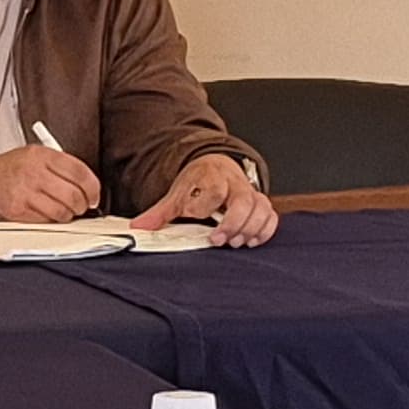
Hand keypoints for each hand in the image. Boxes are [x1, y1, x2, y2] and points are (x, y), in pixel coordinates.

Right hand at [0, 146, 100, 223]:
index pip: (79, 171)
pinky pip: (46, 221)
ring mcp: (24, 192)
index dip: (93, 188)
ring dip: (67, 216)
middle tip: (81, 207)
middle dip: (82, 206)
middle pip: (73, 194)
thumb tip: (89, 187)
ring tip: (63, 211)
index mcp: (41, 155)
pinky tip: (46, 213)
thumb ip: (61, 167)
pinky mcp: (17, 210)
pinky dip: (51, 221)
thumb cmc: (12, 170)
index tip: (94, 196)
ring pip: (62, 212)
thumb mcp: (35, 157)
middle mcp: (33, 172)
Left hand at [133, 153, 279, 246]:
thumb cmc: (198, 183)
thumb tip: (138, 228)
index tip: (196, 219)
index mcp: (211, 178)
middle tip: (220, 240)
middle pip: (244, 201)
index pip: (213, 191)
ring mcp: (250, 193)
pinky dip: (265, 230)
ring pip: (261, 208)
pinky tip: (252, 240)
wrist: (215, 166)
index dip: (205, 207)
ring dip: (250, 229)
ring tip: (236, 243)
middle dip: (234, 224)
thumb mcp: (176, 194)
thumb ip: (160, 213)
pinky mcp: (260, 203)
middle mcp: (234, 184)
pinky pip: (271, 215)